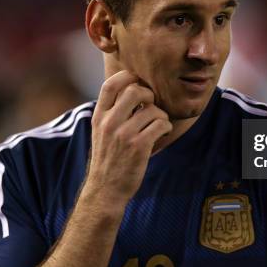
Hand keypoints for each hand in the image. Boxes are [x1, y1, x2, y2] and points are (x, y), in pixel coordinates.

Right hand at [85, 70, 172, 203]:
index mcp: (99, 117)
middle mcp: (109, 123)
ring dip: (161, 116)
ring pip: (152, 109)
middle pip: (134, 90)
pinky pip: (161, 125)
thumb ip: (113, 112)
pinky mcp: (139, 147)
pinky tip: (162, 134)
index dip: (127, 76)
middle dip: (149, 95)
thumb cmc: (109, 159)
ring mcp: (124, 135)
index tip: (137, 82)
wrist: (105, 190)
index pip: (110, 85)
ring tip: (158, 125)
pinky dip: (166, 127)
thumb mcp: (101, 132)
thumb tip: (135, 90)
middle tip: (151, 106)